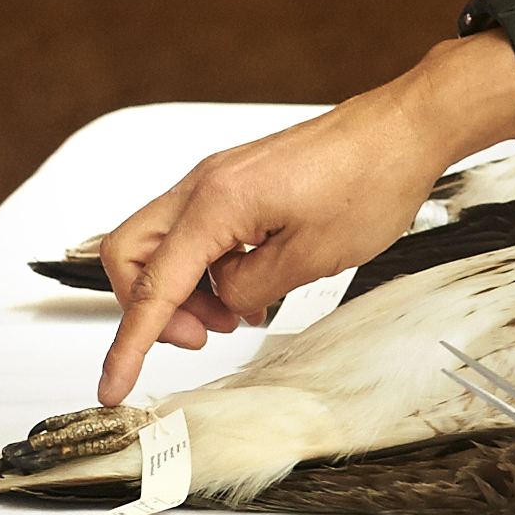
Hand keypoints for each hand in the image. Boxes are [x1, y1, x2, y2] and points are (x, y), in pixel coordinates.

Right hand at [92, 85, 454, 401]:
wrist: (401, 131)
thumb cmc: (369, 180)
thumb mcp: (311, 258)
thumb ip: (249, 289)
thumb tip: (223, 301)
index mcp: (215, 203)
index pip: (152, 286)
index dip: (128, 344)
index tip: (112, 383)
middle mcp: (204, 185)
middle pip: (129, 254)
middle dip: (148, 307)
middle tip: (199, 337)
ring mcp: (216, 180)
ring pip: (160, 244)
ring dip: (183, 291)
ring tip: (233, 315)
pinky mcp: (235, 183)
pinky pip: (194, 233)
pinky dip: (206, 269)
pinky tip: (245, 289)